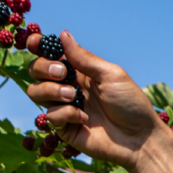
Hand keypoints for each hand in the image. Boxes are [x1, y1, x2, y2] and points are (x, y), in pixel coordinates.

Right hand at [26, 31, 172, 171]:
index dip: (38, 46)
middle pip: (36, 71)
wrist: (138, 138)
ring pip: (36, 93)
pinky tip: (84, 118)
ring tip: (73, 95)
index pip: (51, 55)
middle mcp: (69, 87)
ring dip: (51, 90)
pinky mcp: (65, 129)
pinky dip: (65, 114)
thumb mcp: (110, 75)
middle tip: (63, 74)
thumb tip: (63, 35)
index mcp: (80, 71)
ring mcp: (65, 108)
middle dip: (43, 68)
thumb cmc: (130, 104)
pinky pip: (50, 116)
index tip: (34, 43)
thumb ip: (84, 59)